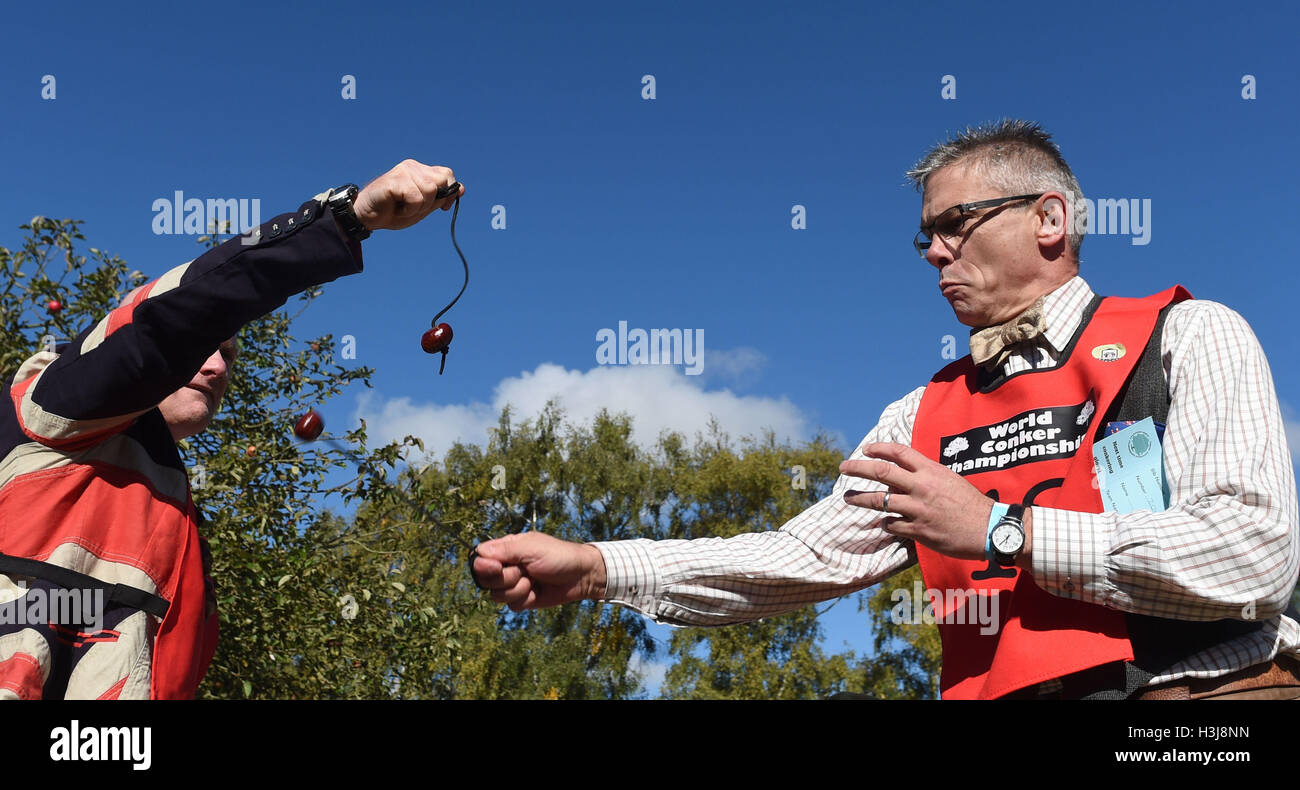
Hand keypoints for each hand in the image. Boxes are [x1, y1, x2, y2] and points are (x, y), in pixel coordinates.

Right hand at [353, 159, 464, 230]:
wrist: (366, 216)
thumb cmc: (394, 212)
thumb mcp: (423, 208)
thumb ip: (440, 198)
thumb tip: (461, 189)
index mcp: (421, 171)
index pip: (447, 174)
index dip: (449, 191)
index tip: (442, 207)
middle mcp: (413, 167)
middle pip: (441, 182)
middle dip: (432, 201)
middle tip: (414, 207)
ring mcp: (403, 171)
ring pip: (429, 191)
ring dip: (418, 208)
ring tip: (403, 208)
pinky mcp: (394, 179)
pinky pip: (416, 197)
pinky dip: (409, 209)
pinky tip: (397, 208)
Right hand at [471, 532, 606, 610]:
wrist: (581, 576)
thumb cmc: (558, 555)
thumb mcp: (531, 548)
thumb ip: (504, 551)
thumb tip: (478, 553)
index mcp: (505, 549)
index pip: (479, 558)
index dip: (483, 566)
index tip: (497, 567)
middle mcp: (506, 566)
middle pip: (484, 579)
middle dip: (505, 578)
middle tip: (524, 571)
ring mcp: (513, 584)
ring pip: (496, 595)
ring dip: (517, 589)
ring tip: (533, 581)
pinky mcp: (522, 599)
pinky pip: (511, 606)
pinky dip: (525, 600)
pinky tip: (537, 592)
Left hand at [839, 442, 994, 560]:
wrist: (990, 529)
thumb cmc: (971, 503)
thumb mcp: (950, 479)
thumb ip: (927, 474)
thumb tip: (905, 472)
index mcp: (931, 471)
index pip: (899, 452)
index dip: (878, 448)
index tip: (865, 449)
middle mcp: (921, 487)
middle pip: (881, 472)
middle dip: (858, 468)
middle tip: (843, 467)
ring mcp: (918, 509)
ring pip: (879, 500)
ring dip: (860, 498)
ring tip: (847, 497)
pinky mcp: (919, 530)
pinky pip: (892, 525)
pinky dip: (884, 523)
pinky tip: (882, 523)